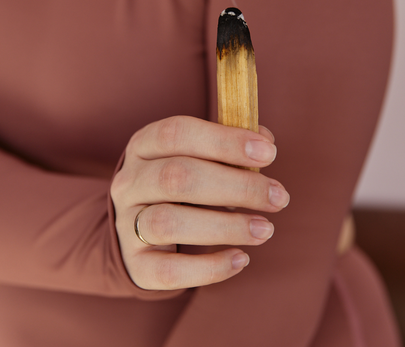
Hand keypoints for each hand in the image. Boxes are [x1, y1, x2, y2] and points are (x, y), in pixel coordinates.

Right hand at [110, 116, 289, 290]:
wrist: (140, 225)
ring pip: (169, 224)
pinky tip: (241, 258)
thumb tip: (265, 142)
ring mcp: (127, 224)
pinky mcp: (136, 263)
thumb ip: (228, 145)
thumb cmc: (182, 181)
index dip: (224, 141)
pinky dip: (210, 267)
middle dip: (236, 187)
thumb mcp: (196, 154)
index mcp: (144, 145)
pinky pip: (168, 271)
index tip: (269, 153)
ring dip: (226, 227)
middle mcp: (129, 181)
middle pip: (176, 177)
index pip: (177, 133)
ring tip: (265, 229)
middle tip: (278, 197)